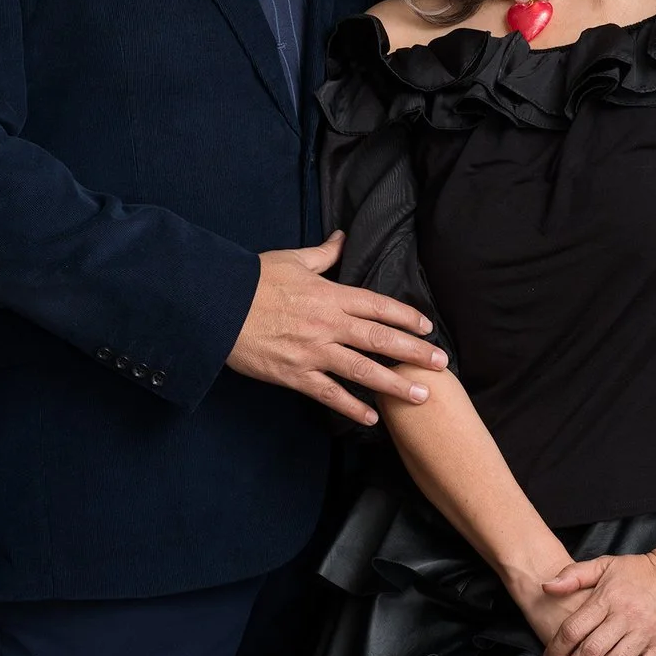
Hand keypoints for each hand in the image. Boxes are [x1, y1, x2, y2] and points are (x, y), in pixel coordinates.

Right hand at [226, 229, 446, 424]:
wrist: (215, 304)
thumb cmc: (252, 280)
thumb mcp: (292, 260)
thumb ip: (323, 254)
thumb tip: (342, 236)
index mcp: (329, 294)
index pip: (377, 306)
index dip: (405, 317)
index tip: (427, 327)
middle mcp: (327, 324)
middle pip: (380, 339)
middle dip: (414, 351)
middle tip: (440, 363)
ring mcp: (312, 351)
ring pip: (362, 369)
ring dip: (394, 383)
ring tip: (421, 394)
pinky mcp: (294, 374)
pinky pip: (328, 393)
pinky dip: (350, 407)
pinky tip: (371, 418)